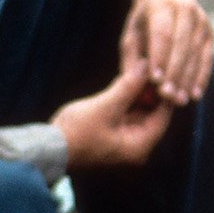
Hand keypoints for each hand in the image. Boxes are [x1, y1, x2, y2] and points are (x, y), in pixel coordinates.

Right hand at [53, 60, 174, 171]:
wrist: (46, 149)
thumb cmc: (75, 133)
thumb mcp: (105, 107)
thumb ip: (128, 86)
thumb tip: (147, 66)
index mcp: (140, 145)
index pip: (164, 115)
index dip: (166, 90)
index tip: (167, 68)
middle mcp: (136, 145)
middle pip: (153, 112)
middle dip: (153, 87)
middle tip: (156, 63)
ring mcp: (124, 139)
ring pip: (140, 109)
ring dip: (140, 89)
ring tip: (144, 65)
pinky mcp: (112, 132)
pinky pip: (127, 110)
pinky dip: (128, 95)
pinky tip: (131, 75)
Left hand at [119, 0, 213, 106]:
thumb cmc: (145, 20)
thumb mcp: (132, 33)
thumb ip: (131, 58)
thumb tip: (133, 82)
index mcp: (162, 5)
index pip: (163, 33)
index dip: (160, 57)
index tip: (154, 81)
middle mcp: (186, 10)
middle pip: (181, 44)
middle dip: (174, 72)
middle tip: (166, 95)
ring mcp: (201, 22)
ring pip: (195, 53)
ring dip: (187, 79)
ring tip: (178, 100)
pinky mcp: (210, 34)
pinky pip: (207, 59)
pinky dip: (201, 78)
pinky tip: (195, 95)